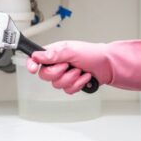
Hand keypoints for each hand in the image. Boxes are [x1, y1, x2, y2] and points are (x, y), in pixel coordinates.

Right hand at [26, 39, 140, 94]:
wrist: (108, 66)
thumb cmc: (92, 53)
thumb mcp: (71, 50)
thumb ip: (53, 54)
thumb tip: (37, 56)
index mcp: (55, 53)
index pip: (36, 59)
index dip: (32, 64)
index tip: (32, 68)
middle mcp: (58, 64)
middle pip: (46, 76)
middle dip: (59, 72)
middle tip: (69, 66)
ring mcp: (65, 75)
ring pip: (57, 85)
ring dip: (71, 78)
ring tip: (80, 70)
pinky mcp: (73, 85)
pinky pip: (68, 91)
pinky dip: (78, 84)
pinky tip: (85, 77)